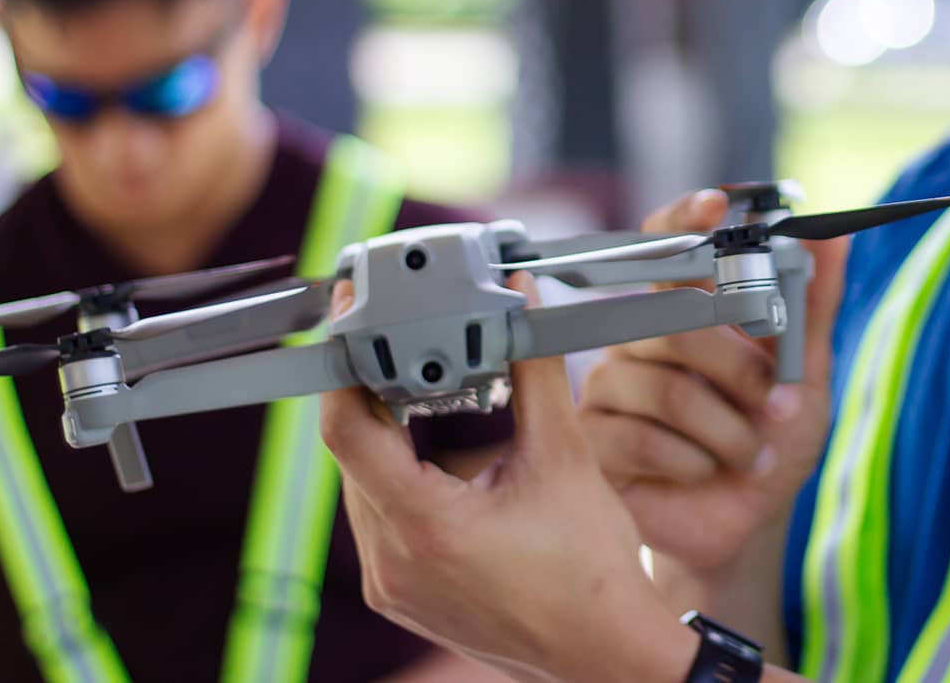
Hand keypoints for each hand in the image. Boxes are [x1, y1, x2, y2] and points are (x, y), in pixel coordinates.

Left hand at [321, 278, 696, 682]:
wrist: (605, 652)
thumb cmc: (592, 569)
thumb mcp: (565, 456)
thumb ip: (533, 370)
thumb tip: (522, 302)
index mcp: (425, 527)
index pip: (347, 433)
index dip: (345, 370)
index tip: (352, 328)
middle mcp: (392, 563)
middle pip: (355, 454)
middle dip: (378, 396)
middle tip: (408, 348)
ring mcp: (391, 586)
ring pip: (364, 486)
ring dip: (390, 441)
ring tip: (431, 401)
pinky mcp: (401, 596)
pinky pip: (380, 521)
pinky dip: (400, 482)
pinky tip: (442, 462)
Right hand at [579, 189, 848, 572]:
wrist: (748, 518)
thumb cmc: (772, 437)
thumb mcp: (806, 373)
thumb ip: (814, 304)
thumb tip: (834, 236)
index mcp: (684, 309)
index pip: (666, 244)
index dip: (683, 219)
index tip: (717, 205)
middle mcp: (639, 336)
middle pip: (677, 325)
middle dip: (740, 370)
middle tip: (774, 403)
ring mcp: (611, 386)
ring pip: (668, 390)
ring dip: (728, 431)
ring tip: (749, 453)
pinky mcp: (594, 439)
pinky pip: (641, 438)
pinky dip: (694, 461)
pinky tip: (707, 470)